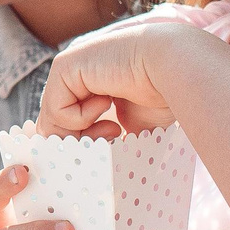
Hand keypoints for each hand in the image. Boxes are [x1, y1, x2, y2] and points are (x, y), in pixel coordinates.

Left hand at [36, 16, 197, 137]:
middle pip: (57, 122)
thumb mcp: (132, 121)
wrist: (176, 67)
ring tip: (113, 129)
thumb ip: (107, 135)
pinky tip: (106, 102)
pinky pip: (55, 109)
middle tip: (111, 140)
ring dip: (83, 133)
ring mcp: (70, 68)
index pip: (71, 119)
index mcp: (93, 82)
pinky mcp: (64, 66)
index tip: (110, 146)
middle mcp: (78, 72)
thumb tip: (97, 163)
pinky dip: (79, 118)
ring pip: (53, 119)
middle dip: (82, 142)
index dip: (86, 141)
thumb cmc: (165, 93)